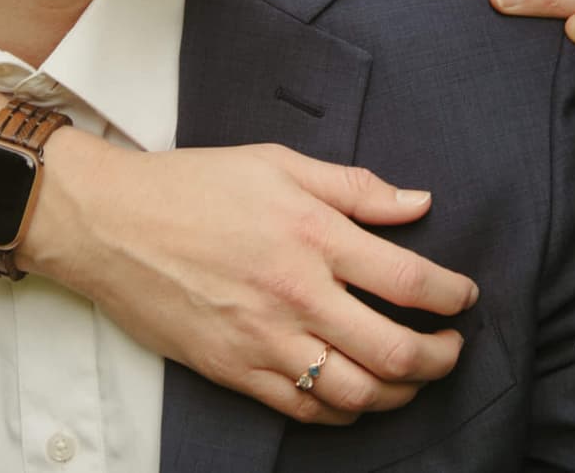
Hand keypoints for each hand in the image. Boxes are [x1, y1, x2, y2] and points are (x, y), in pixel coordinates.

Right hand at [24, 135, 476, 424]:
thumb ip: (354, 186)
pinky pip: (305, 409)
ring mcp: (264, 339)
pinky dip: (344, 412)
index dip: (451, 296)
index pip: (408, 280)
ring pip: (356, 392)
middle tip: (451, 348)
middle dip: (440, 357)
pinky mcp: (235, 370)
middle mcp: (296, 293)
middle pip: (394, 350)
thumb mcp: (277, 162)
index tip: (464, 298)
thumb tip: (418, 204)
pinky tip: (358, 397)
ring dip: (400, 393)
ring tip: (414, 378)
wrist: (111, 223)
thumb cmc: (193, 185)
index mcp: (312, 234)